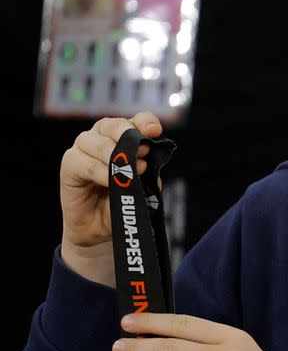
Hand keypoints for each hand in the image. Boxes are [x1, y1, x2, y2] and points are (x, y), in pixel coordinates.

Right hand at [60, 111, 162, 284]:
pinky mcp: (69, 163)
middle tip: (143, 153)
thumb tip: (149, 165)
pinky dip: (101, 171)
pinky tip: (111, 181)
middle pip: (114, 125)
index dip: (144, 122)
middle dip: (129, 136)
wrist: (98, 229)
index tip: (154, 130)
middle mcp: (101, 137)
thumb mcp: (140, 189)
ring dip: (116, 155)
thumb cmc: (119, 204)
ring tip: (132, 171)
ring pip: (98, 142)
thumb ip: (146, 175)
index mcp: (122, 138)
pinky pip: (86, 163)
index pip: (135, 121)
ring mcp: (83, 148)